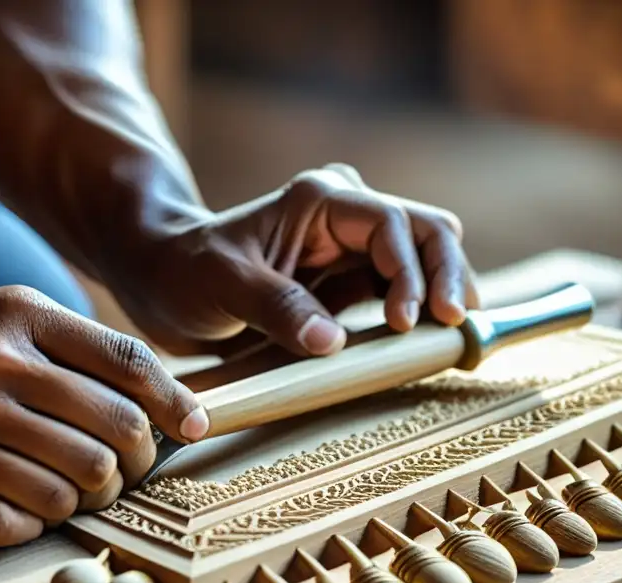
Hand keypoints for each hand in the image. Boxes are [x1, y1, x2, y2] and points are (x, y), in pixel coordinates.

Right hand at [0, 286, 206, 545]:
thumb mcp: (3, 318)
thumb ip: (80, 349)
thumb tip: (169, 402)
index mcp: (18, 318)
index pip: (128, 363)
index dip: (176, 403)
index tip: (195, 429)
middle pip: (113, 436)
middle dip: (136, 464)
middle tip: (126, 471)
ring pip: (71, 490)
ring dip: (86, 501)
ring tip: (74, 491)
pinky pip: (13, 526)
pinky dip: (33, 525)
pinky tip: (24, 507)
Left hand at [118, 164, 478, 357]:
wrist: (166, 281)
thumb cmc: (186, 271)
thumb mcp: (223, 285)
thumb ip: (276, 307)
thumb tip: (333, 343)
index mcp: (320, 201)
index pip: (392, 224)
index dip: (412, 271)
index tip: (405, 322)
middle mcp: (347, 216)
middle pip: (427, 233)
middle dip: (448, 275)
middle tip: (455, 325)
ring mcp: (354, 248)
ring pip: (426, 260)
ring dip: (444, 294)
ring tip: (455, 338)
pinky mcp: (353, 282)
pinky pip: (403, 293)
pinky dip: (422, 314)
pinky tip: (430, 343)